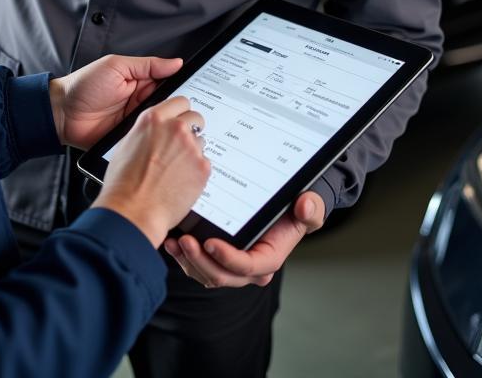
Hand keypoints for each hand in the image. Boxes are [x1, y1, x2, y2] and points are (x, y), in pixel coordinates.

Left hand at [49, 54, 184, 149]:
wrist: (61, 114)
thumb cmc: (84, 85)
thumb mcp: (116, 67)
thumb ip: (147, 65)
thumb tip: (176, 62)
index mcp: (141, 83)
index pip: (171, 85)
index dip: (184, 89)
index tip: (198, 92)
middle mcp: (142, 103)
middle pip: (170, 108)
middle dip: (180, 111)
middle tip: (190, 113)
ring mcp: (136, 122)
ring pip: (161, 126)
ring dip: (167, 128)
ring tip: (179, 129)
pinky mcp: (129, 139)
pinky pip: (147, 141)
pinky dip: (154, 142)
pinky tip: (161, 142)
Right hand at [93, 95, 211, 247]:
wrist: (133, 212)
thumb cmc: (123, 183)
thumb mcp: (127, 145)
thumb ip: (147, 131)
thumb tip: (157, 130)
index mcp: (154, 119)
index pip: (180, 101)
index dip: (180, 112)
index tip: (180, 119)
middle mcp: (175, 128)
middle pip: (195, 118)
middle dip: (190, 129)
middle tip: (180, 146)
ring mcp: (191, 148)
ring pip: (200, 142)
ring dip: (192, 151)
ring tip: (175, 169)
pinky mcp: (202, 168)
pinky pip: (205, 162)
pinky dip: (196, 171)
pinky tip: (181, 181)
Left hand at [164, 190, 325, 288]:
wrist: (284, 208)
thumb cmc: (295, 210)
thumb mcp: (310, 206)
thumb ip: (311, 209)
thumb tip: (304, 206)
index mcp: (268, 258)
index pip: (247, 267)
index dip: (227, 259)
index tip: (209, 242)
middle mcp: (248, 267)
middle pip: (221, 275)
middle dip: (200, 261)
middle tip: (185, 241)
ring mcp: (230, 264)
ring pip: (205, 273)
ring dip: (187, 261)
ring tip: (174, 242)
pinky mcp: (216, 256)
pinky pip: (197, 264)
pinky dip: (182, 256)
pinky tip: (171, 242)